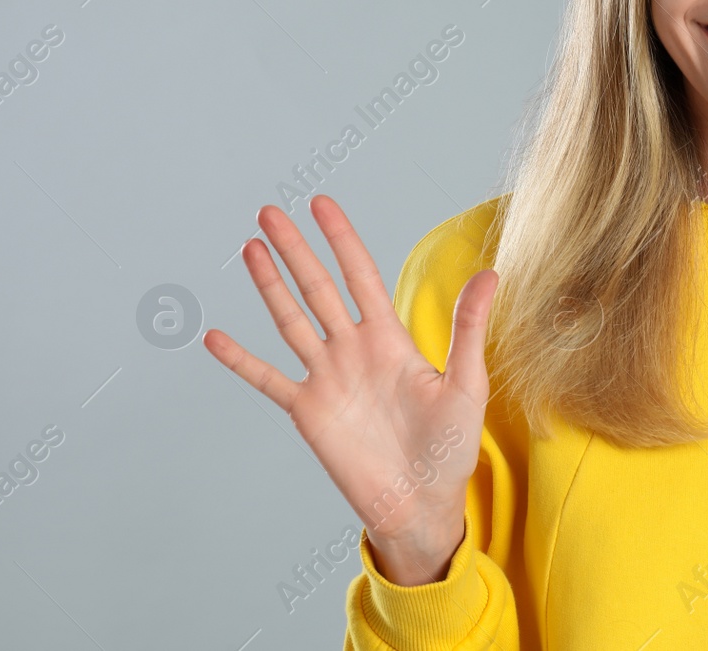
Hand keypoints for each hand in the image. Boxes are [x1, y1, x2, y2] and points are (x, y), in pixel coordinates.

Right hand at [203, 194, 498, 586]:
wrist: (421, 502)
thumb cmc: (450, 448)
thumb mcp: (466, 384)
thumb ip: (468, 329)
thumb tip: (491, 275)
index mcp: (390, 339)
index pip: (360, 276)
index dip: (341, 239)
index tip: (321, 205)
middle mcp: (353, 350)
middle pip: (317, 288)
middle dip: (295, 249)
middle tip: (270, 211)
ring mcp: (327, 378)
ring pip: (290, 320)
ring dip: (269, 286)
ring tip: (250, 248)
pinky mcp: (307, 412)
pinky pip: (268, 379)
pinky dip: (240, 360)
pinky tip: (216, 336)